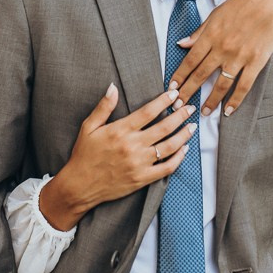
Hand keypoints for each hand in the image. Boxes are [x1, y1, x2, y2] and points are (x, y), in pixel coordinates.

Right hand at [39, 85, 195, 229]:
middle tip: (189, 107)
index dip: (163, 100)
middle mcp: (132, 146)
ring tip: (192, 126)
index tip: (174, 93)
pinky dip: (178, 158)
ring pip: (169, 147)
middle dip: (180, 115)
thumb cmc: (84, 154)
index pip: (148, 111)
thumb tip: (113, 87)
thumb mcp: (88, 127)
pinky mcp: (142, 179)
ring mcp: (139, 163)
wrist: (80, 186)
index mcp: (120, 130)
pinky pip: (166, 168)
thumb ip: (103, 107)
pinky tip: (184, 149)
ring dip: (184, 135)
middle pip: (164, 127)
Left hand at [170, 0, 272, 116]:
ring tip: (203, 112)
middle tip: (179, 106)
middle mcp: (222, 48)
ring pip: (221, 84)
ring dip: (210, 101)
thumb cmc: (243, 3)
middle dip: (188, 92)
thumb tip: (182, 43)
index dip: (180, 76)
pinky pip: (244, 85)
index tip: (172, 87)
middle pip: (201, 75)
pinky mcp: (256, 62)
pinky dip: (235, 100)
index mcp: (211, 35)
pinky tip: (228, 110)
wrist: (271, 0)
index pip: (190, 60)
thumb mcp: (216, 13)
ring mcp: (239, 56)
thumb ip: (199, 31)